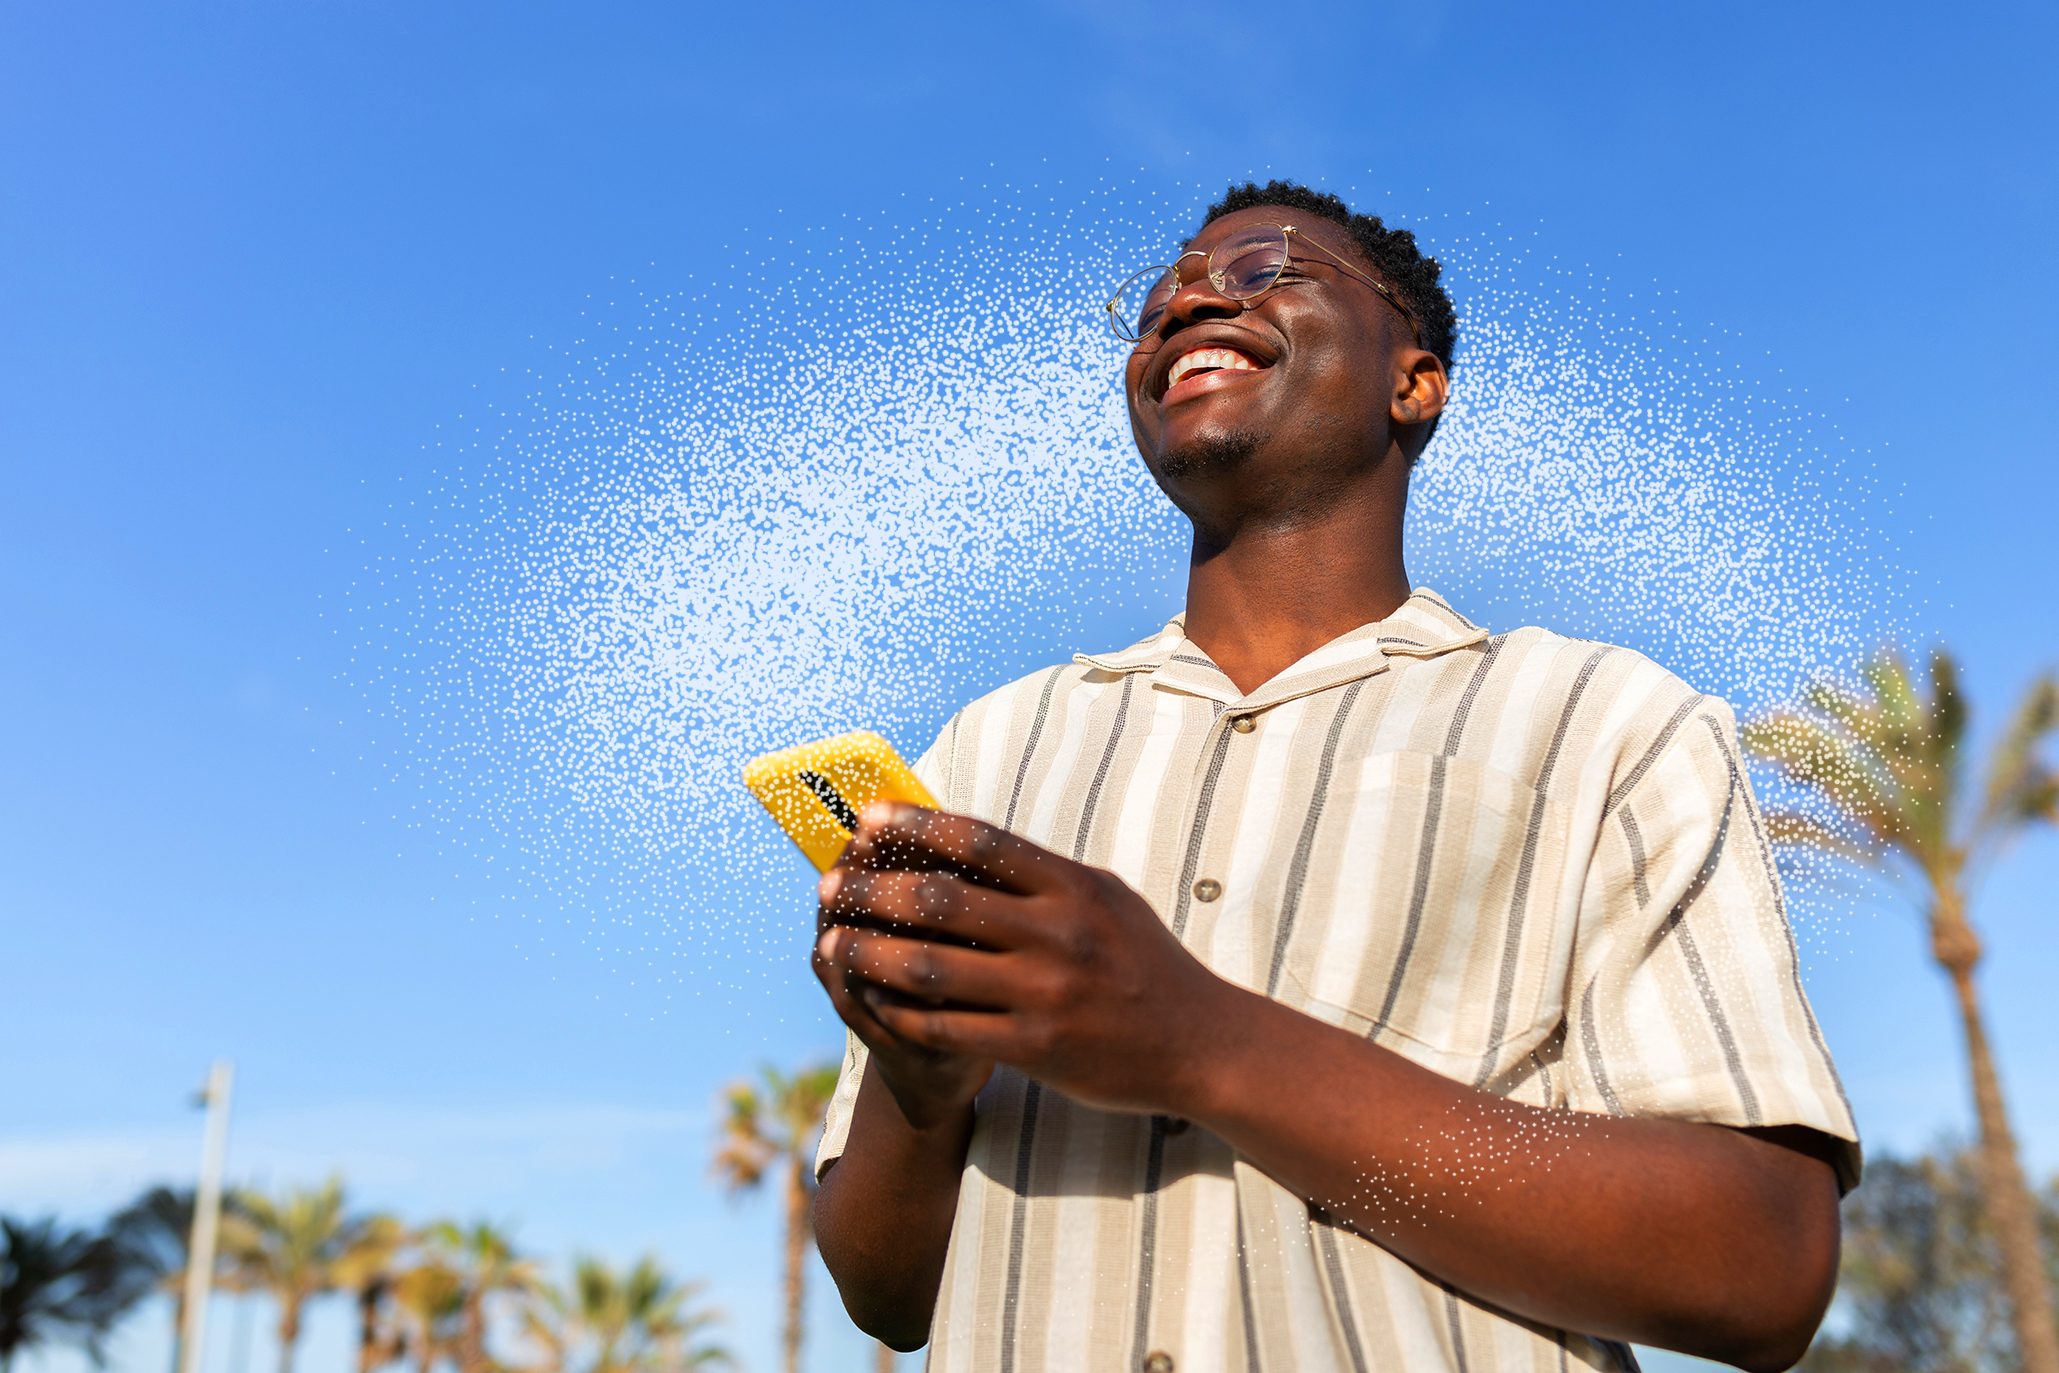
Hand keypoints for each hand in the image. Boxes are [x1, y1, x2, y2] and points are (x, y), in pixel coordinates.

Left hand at [811, 801, 1237, 1118]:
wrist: (1200, 1045)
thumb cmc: (1145, 965)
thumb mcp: (1106, 900)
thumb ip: (1042, 876)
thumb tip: (968, 841)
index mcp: (1073, 888)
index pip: (980, 842)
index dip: (916, 826)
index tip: (867, 818)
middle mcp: (1058, 935)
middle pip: (942, 901)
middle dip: (874, 890)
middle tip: (829, 884)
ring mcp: (1045, 993)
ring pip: (931, 967)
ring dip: (870, 952)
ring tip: (830, 943)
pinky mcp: (1035, 1047)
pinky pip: (946, 1027)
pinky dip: (898, 1012)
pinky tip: (869, 999)